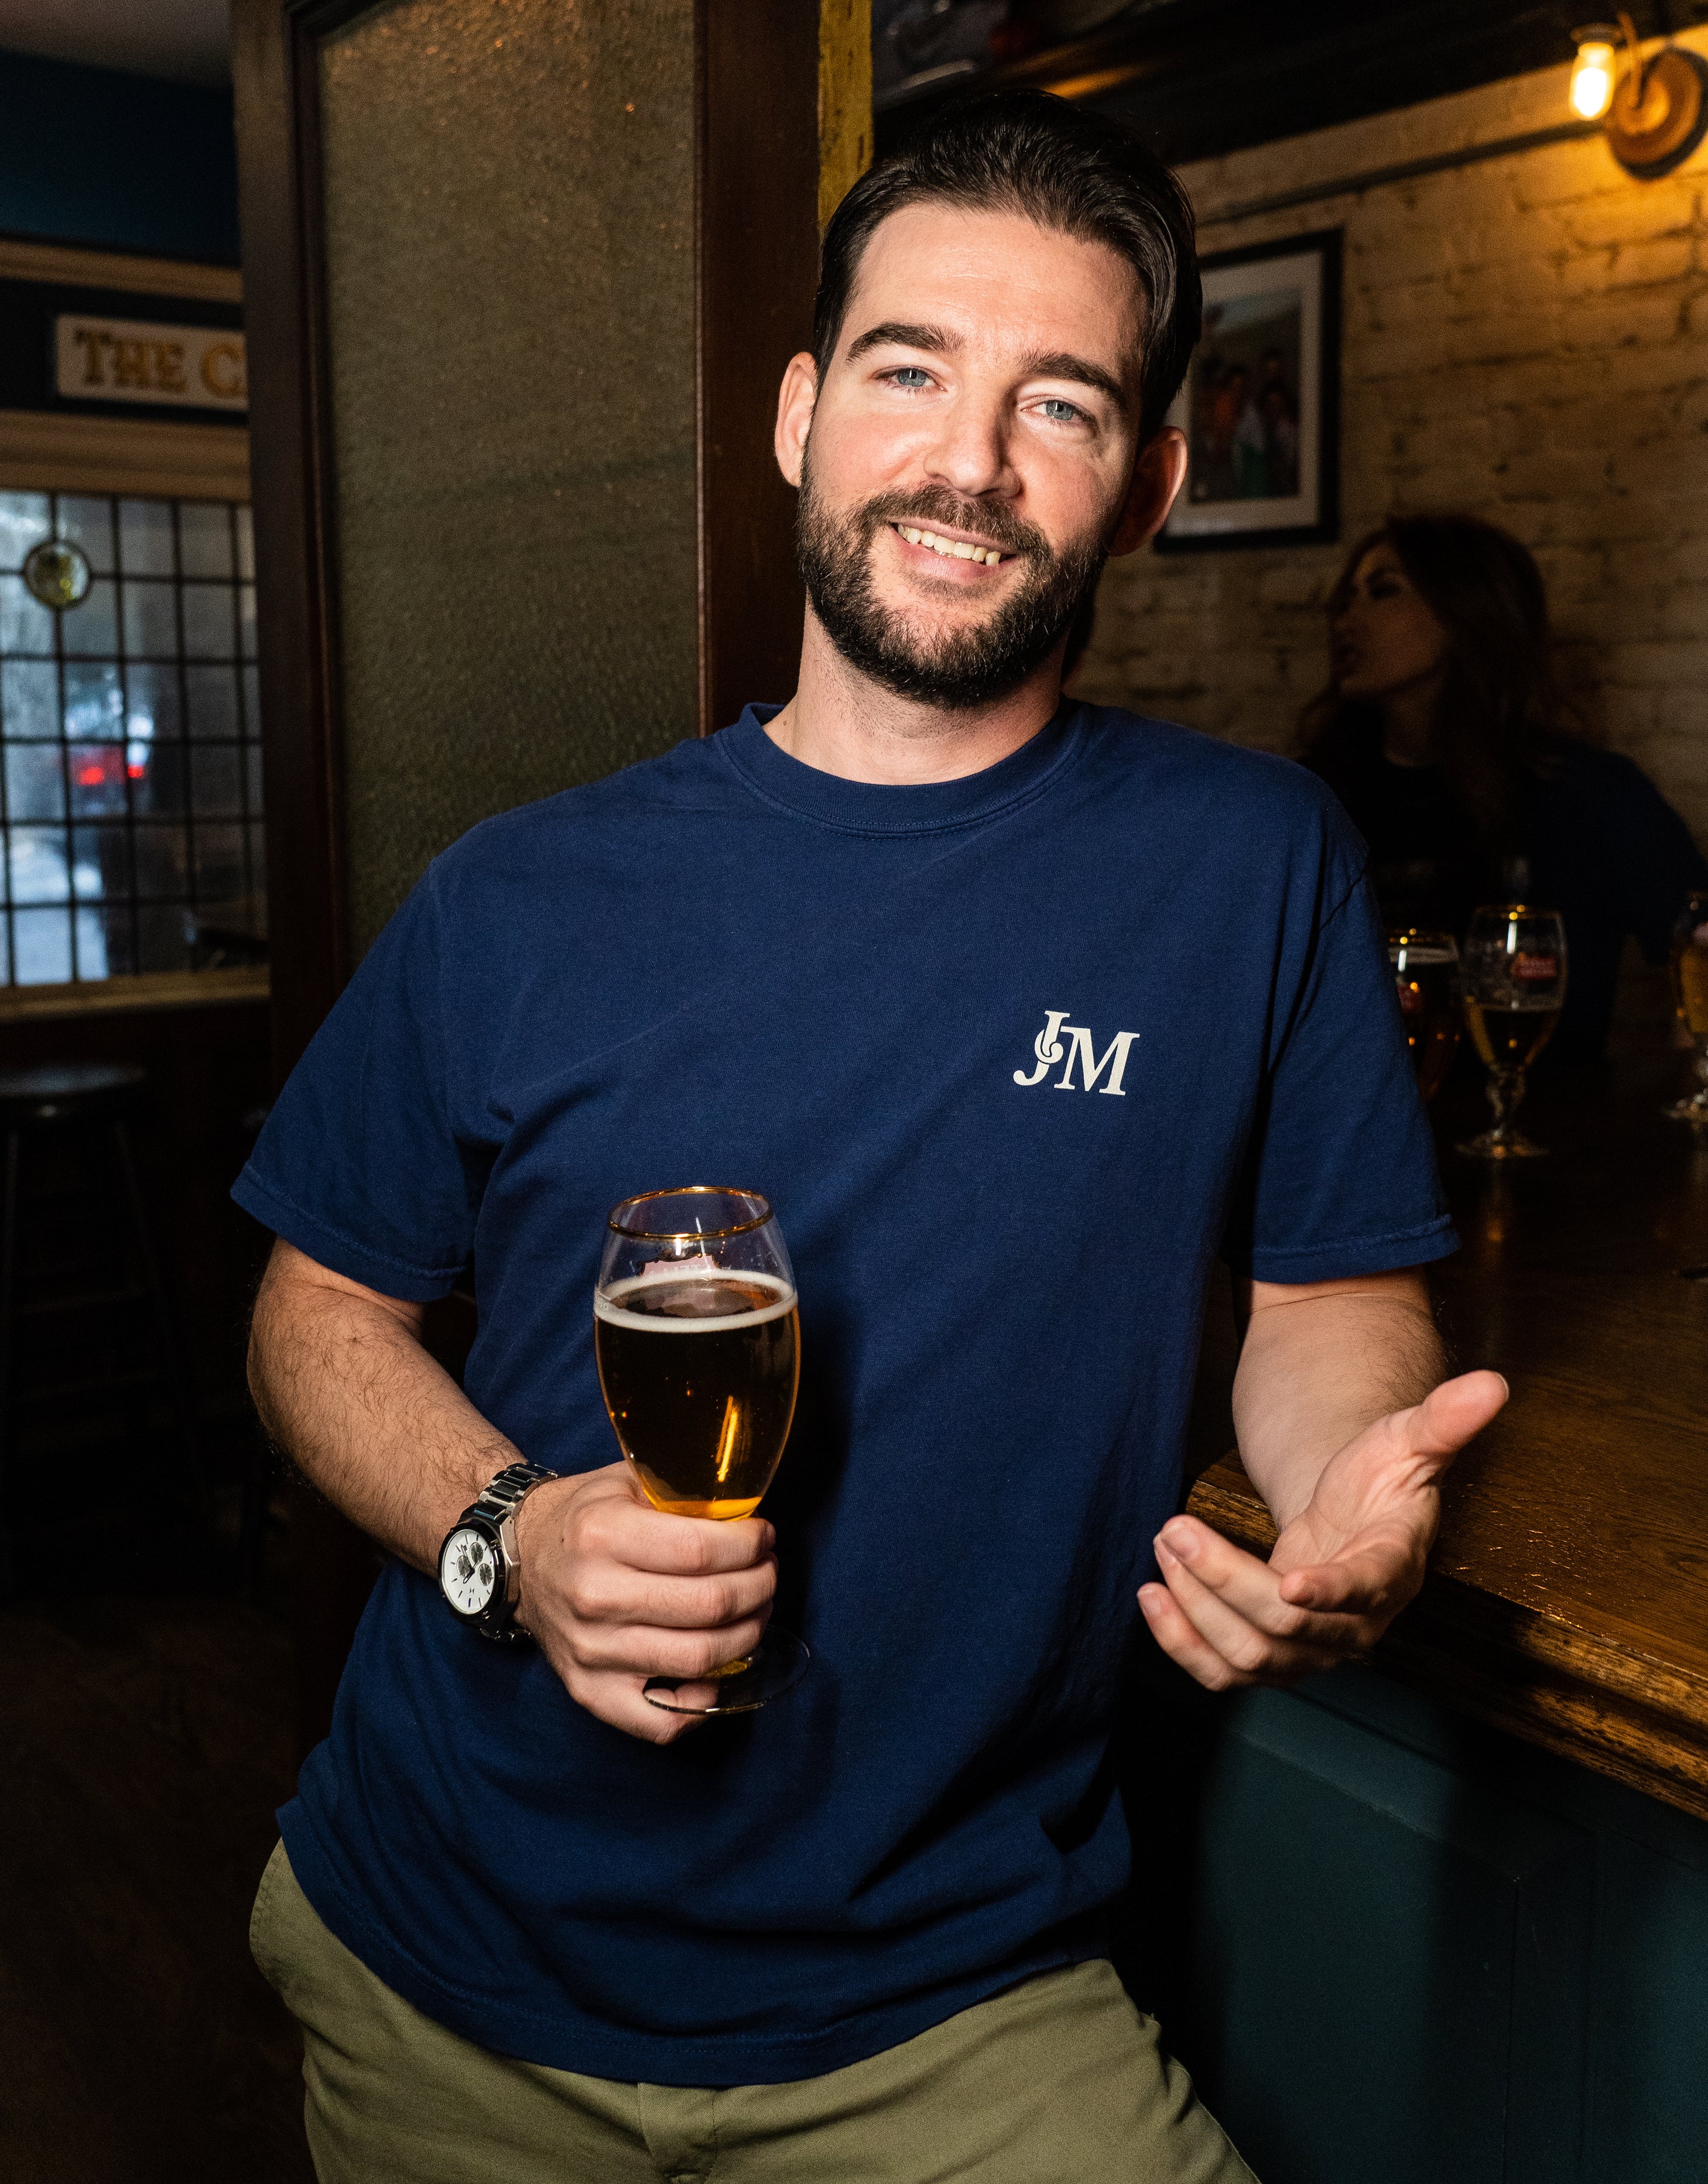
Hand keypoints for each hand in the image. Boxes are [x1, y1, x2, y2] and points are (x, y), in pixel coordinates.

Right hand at [515, 1462, 776, 1743]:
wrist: (521, 1558)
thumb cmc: (586, 1518)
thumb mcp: (626, 1481)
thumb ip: (682, 1491)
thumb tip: (748, 1511)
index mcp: (602, 1534)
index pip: (700, 1549)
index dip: (749, 1546)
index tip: (764, 1538)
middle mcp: (593, 1595)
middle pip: (708, 1605)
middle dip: (758, 1587)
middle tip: (768, 1573)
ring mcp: (591, 1651)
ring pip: (697, 1660)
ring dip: (746, 1635)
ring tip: (756, 1611)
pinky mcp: (589, 1692)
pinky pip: (660, 1723)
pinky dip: (701, 1704)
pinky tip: (717, 1672)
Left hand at [1138, 1370, 1506, 1690]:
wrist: (1355, 1518)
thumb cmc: (1382, 1477)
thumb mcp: (1408, 1439)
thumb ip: (1443, 1419)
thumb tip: (1492, 1383)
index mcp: (1392, 1570)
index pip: (1364, 1591)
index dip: (1331, 1590)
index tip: (1290, 1581)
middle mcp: (1356, 1624)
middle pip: (1287, 1627)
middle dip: (1224, 1580)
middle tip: (1175, 1529)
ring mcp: (1313, 1649)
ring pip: (1251, 1656)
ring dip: (1197, 1610)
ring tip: (1164, 1547)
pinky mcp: (1273, 1655)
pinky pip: (1225, 1673)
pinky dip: (1182, 1644)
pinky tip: (1152, 1596)